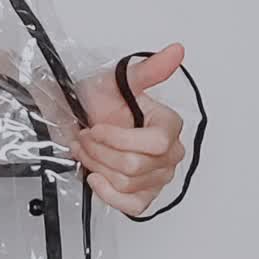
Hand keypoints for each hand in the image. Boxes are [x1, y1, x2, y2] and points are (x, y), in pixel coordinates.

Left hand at [68, 43, 187, 215]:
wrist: (83, 120)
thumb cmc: (101, 100)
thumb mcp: (118, 81)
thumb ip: (148, 70)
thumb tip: (176, 51)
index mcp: (169, 126)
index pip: (154, 143)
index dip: (118, 139)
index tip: (96, 128)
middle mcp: (170, 154)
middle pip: (134, 166)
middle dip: (100, 152)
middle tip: (85, 138)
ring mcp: (158, 177)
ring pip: (126, 183)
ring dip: (97, 166)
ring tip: (87, 151)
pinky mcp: (144, 196)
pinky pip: (133, 207)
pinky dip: (109, 194)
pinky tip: (96, 177)